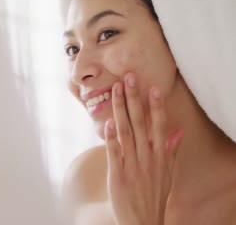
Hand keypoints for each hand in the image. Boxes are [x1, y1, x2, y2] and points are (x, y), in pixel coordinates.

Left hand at [104, 73, 183, 224]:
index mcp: (160, 155)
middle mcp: (147, 157)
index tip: (152, 87)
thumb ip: (171, 150)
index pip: (159, 125)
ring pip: (125, 131)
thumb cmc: (154, 195)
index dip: (156, 106)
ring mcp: (132, 165)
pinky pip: (113, 152)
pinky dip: (111, 137)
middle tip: (128, 77)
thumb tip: (178, 131)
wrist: (143, 221)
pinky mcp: (117, 174)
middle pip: (140, 122)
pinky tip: (107, 122)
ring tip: (115, 90)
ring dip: (120, 109)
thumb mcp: (168, 173)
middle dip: (134, 98)